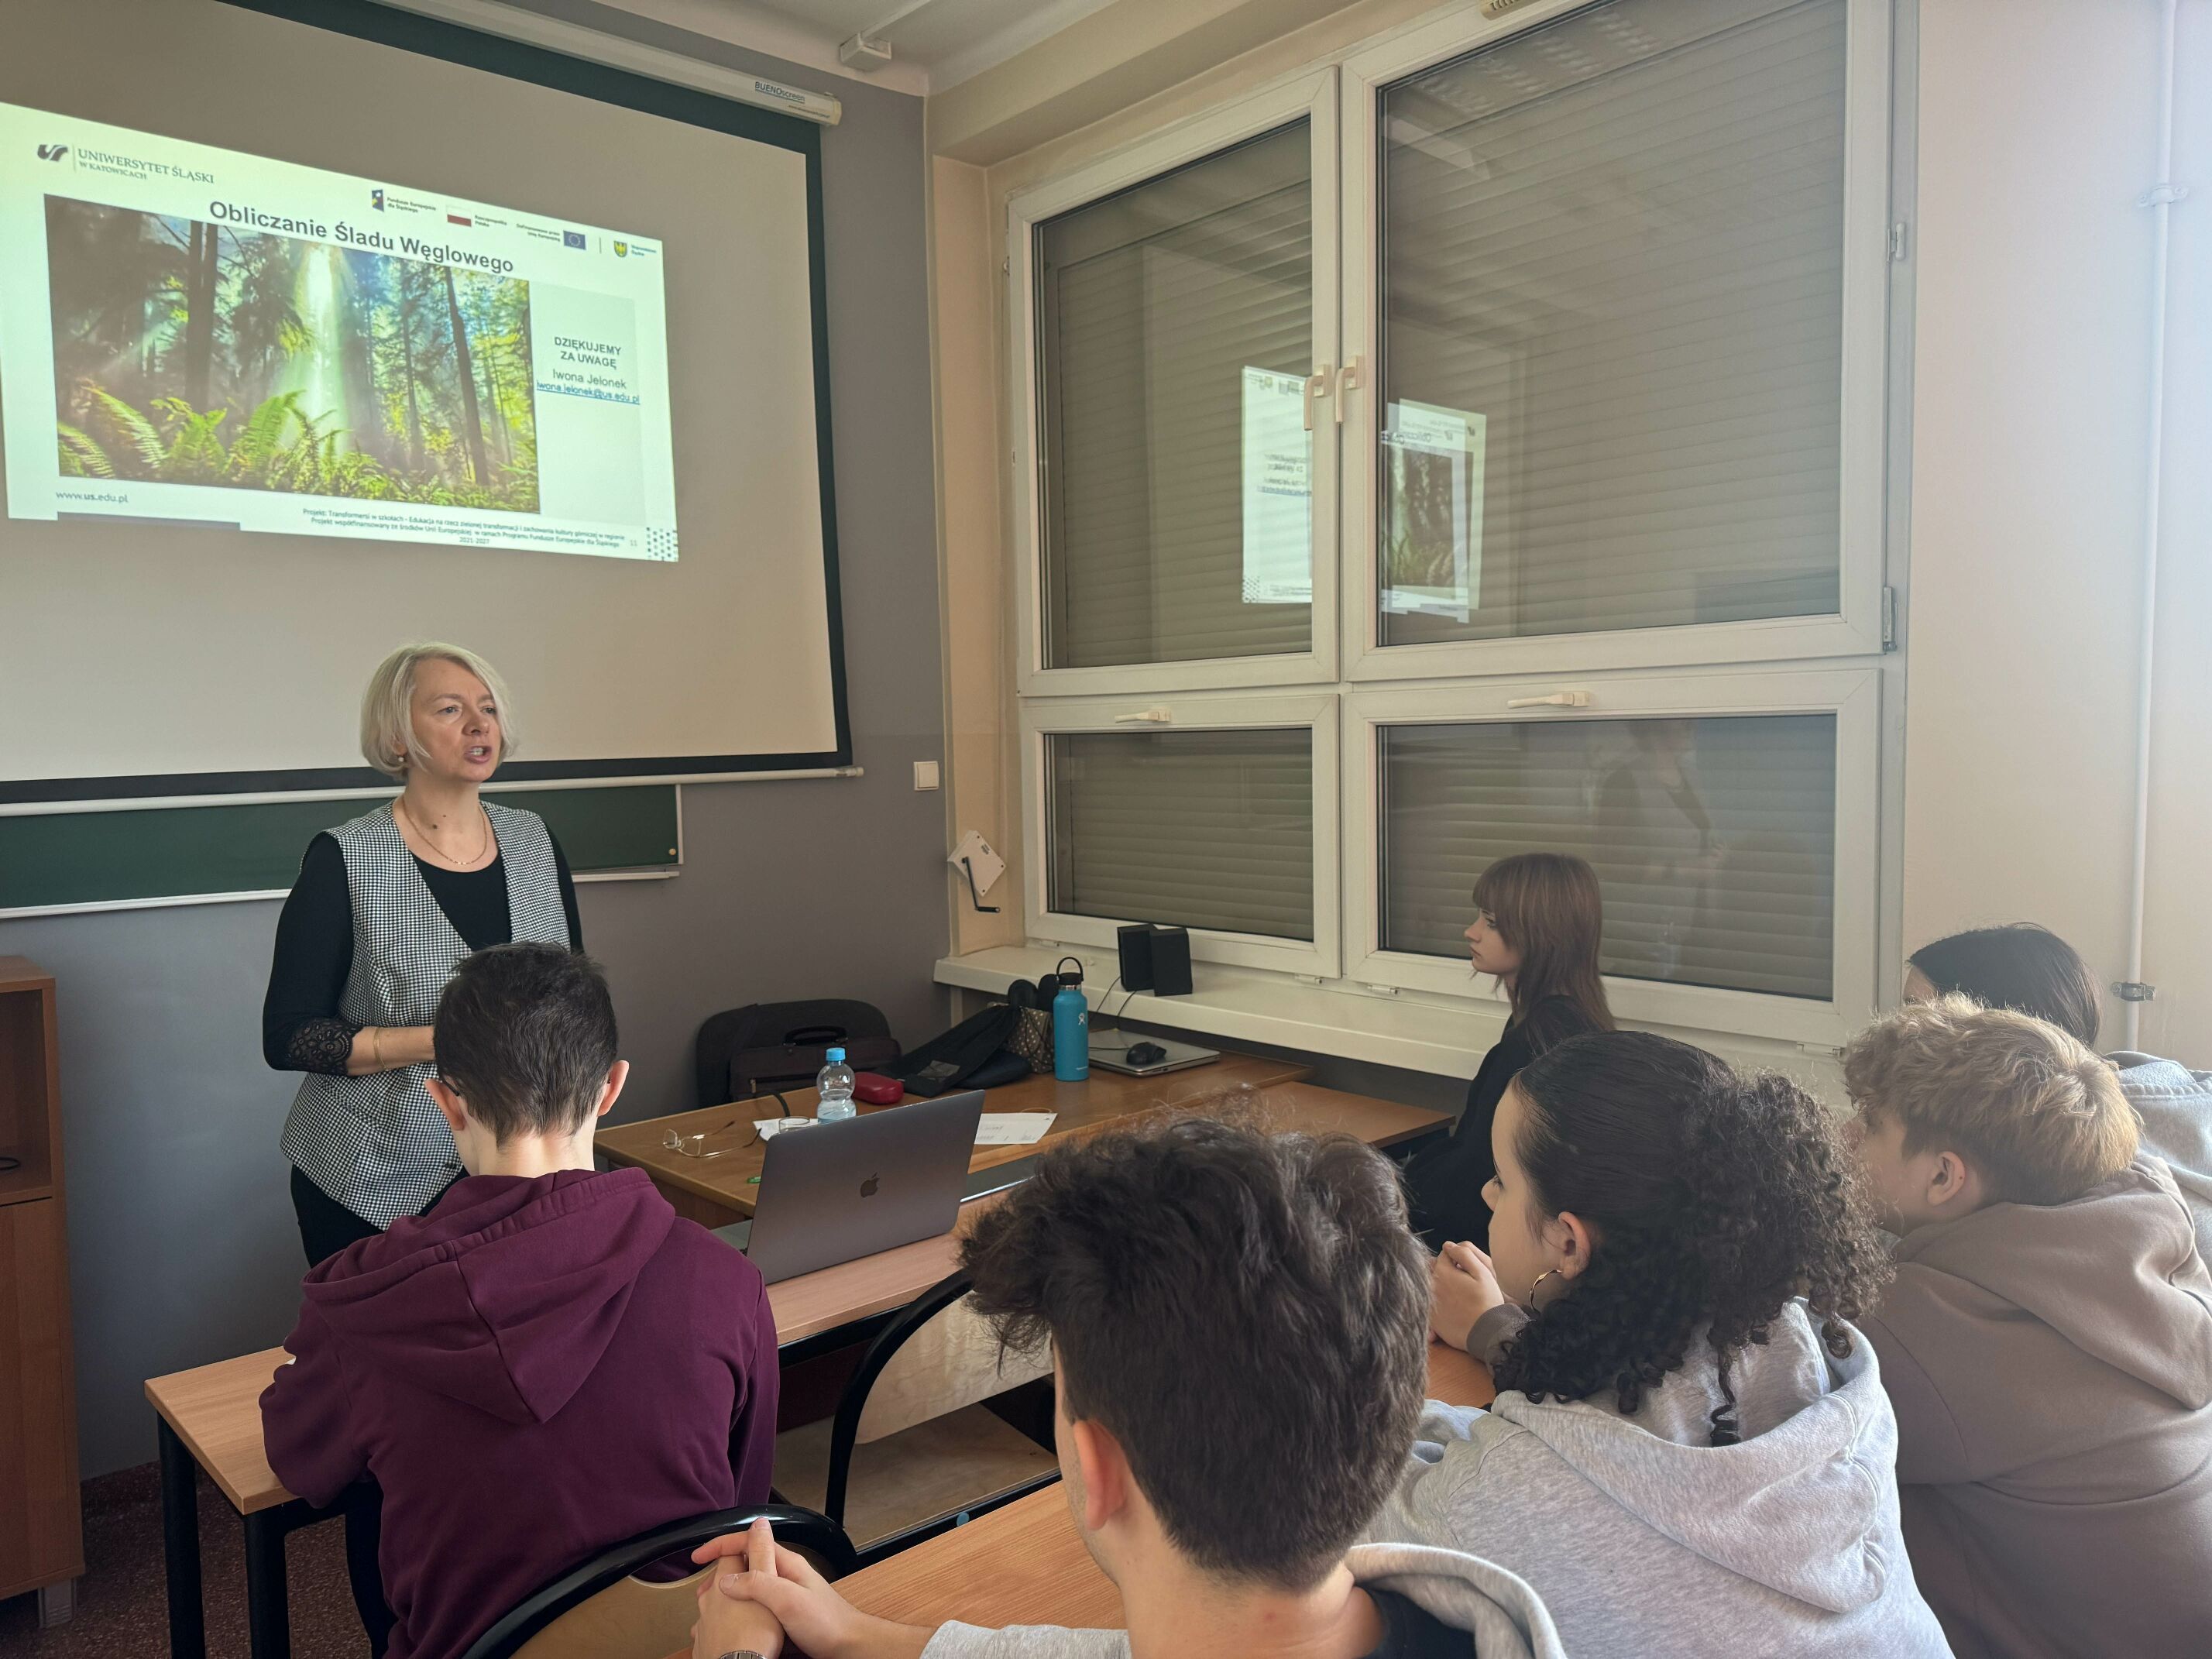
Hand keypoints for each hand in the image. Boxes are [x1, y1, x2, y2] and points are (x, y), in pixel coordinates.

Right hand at [692, 1520, 930, 1658]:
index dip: (721, 1545)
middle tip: (702, 1591)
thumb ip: (758, 1584)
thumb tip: (726, 1577)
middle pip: (746, 1562)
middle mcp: (784, 1574)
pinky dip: (740, 1608)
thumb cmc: (826, 1622)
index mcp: (786, 1563)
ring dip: (728, 1591)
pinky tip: (732, 1622)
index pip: (748, 1541)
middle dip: (720, 1571)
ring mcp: (785, 1593)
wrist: (849, 1646)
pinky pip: (756, 1604)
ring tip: (711, 1607)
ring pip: (749, 1584)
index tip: (698, 1557)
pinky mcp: (785, 1613)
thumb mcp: (788, 1599)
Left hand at [1430, 1240, 1505, 1348]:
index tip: (1467, 1268)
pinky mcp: (1431, 1318)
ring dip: (1440, 1284)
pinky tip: (1452, 1307)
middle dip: (1445, 1269)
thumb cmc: (1487, 1301)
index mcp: (1442, 1271)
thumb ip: (1464, 1253)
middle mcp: (1431, 1285)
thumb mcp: (1482, 1271)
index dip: (1457, 1258)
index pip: (1444, 1254)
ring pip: (1430, 1285)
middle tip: (1462, 1280)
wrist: (1486, 1332)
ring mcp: (1429, 1302)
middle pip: (1433, 1268)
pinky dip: (1436, 1301)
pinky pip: (1428, 1303)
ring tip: (1458, 1294)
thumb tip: (1448, 1245)